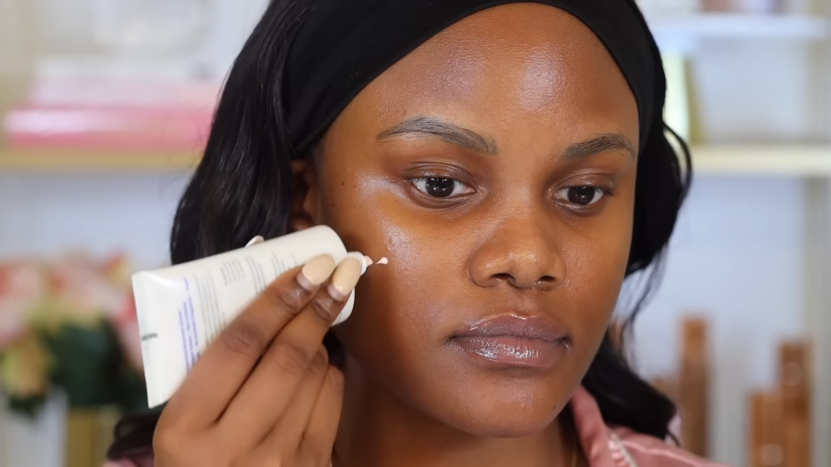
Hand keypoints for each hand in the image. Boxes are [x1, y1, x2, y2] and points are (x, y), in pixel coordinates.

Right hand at [153, 254, 362, 465]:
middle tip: (341, 267)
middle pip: (287, 355)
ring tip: (319, 316)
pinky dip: (329, 371)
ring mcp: (278, 463)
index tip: (308, 266)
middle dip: (318, 304)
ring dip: (321, 337)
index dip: (277, 298)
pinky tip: (318, 363)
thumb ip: (207, 373)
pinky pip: (331, 400)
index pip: (238, 344)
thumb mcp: (179, 428)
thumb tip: (261, 301)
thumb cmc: (196, 463)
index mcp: (184, 430)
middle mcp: (232, 448)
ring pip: (315, 374)